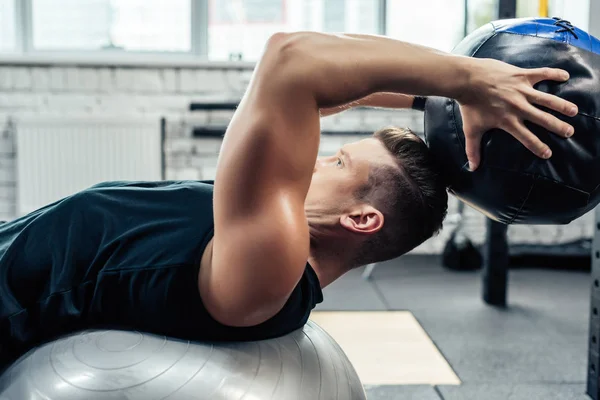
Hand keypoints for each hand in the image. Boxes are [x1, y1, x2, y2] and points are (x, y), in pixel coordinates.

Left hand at [457, 58, 577, 170]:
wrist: (467, 80)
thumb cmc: (469, 106)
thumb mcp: (471, 129)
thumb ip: (473, 150)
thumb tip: (473, 168)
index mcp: (508, 121)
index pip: (527, 138)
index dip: (538, 147)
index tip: (548, 154)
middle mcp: (518, 108)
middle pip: (543, 120)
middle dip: (558, 127)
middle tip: (569, 132)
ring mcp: (521, 91)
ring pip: (547, 99)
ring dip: (562, 105)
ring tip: (574, 111)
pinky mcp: (522, 76)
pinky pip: (542, 74)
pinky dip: (554, 74)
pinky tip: (566, 76)